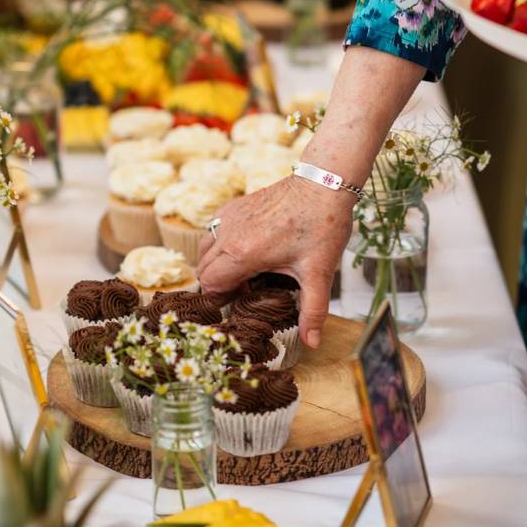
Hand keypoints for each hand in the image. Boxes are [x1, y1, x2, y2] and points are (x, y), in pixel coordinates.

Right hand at [197, 175, 354, 348]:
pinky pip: (213, 230)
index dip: (222, 298)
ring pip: (204, 249)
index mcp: (243, 254)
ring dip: (217, 263)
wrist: (323, 184)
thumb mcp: (319, 273)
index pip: (210, 284)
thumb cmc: (321, 226)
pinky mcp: (234, 205)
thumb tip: (311, 342)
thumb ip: (313, 311)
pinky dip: (220, 244)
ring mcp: (229, 217)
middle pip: (203, 269)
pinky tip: (245, 248)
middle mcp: (229, 235)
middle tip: (246, 290)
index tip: (243, 301)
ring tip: (245, 270)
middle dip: (218, 284)